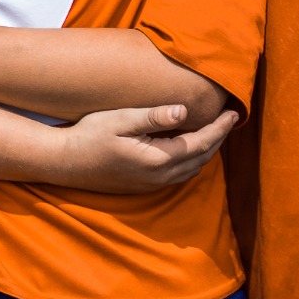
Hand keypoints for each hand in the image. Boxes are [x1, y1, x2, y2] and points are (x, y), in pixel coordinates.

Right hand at [50, 104, 239, 194]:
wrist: (64, 162)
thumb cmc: (89, 135)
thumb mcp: (120, 120)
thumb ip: (153, 116)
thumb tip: (183, 111)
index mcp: (158, 158)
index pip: (201, 142)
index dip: (220, 127)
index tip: (234, 113)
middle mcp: (160, 176)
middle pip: (202, 158)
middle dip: (218, 138)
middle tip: (228, 120)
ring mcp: (152, 184)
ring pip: (192, 169)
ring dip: (205, 151)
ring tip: (211, 131)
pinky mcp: (144, 186)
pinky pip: (179, 175)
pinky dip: (191, 160)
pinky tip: (187, 148)